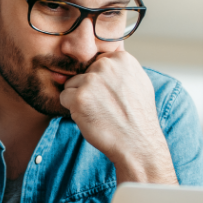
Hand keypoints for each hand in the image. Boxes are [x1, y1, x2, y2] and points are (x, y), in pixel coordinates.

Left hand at [60, 50, 177, 184]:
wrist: (137, 143)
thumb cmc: (137, 118)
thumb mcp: (138, 83)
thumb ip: (120, 70)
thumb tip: (100, 61)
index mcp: (122, 59)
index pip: (96, 63)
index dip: (100, 83)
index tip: (111, 97)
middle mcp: (106, 65)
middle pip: (83, 73)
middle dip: (89, 90)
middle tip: (106, 107)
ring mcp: (92, 80)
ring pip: (72, 85)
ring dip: (80, 100)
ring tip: (100, 113)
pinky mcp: (79, 97)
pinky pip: (64, 97)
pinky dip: (72, 110)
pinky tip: (90, 118)